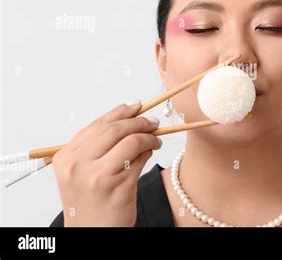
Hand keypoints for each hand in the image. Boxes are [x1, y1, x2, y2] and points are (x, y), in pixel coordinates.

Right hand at [52, 100, 161, 225]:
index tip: (136, 106)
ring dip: (148, 136)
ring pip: (130, 141)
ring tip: (155, 138)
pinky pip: (140, 159)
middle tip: (152, 122)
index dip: (120, 112)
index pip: (97, 125)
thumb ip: (99, 146)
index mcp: (66, 157)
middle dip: (138, 121)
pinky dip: (149, 151)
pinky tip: (152, 151)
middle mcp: (78, 164)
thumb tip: (129, 118)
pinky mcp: (118, 186)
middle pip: (115, 129)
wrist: (91, 233)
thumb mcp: (82, 172)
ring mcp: (97, 175)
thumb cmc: (89, 202)